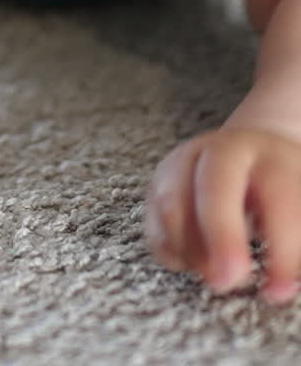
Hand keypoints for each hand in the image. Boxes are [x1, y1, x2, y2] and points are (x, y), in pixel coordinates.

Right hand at [145, 127, 300, 303]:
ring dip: (192, 251)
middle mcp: (221, 151)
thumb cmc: (279, 186)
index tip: (279, 290)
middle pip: (214, 185)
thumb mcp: (296, 202)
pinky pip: (154, 224)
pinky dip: (171, 251)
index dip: (280, 248)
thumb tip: (283, 284)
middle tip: (227, 281)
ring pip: (172, 203)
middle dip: (220, 236)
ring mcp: (184, 163)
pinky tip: (193, 264)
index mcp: (268, 156)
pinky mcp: (159, 183)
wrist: (250, 151)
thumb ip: (291, 236)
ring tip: (217, 279)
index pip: (277, 198)